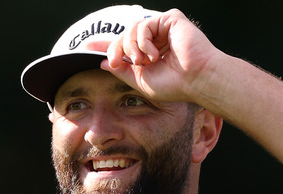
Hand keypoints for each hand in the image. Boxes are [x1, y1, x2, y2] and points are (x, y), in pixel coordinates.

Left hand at [102, 9, 218, 102]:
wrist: (197, 80)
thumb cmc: (175, 85)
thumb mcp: (142, 81)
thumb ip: (122, 70)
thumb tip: (102, 62)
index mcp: (151, 54)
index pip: (124, 46)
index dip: (105, 45)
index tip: (85, 47)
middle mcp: (157, 39)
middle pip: (124, 36)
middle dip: (115, 49)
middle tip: (113, 62)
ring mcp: (163, 28)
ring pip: (132, 29)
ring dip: (130, 47)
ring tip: (142, 62)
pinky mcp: (170, 19)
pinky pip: (144, 24)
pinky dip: (143, 41)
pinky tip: (154, 55)